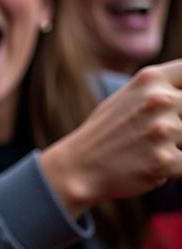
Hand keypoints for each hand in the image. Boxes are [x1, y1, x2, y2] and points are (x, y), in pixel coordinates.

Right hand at [40, 60, 181, 216]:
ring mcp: (161, 130)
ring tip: (150, 150)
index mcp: (151, 78)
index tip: (175, 108)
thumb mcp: (131, 96)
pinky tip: (152, 166)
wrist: (77, 169)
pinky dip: (175, 167)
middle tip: (153, 134)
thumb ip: (165, 88)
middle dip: (180, 122)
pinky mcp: (164, 160)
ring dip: (176, 146)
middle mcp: (158, 99)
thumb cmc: (107, 133)